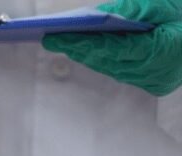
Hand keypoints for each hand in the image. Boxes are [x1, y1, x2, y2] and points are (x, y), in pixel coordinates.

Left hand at [42, 0, 181, 95]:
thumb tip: (100, 14)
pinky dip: (106, 62)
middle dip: (79, 49)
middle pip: (108, 61)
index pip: (112, 48)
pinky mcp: (157, 84)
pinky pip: (124, 73)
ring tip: (65, 45)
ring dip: (89, 57)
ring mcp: (157, 80)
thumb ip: (134, 9)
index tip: (56, 36)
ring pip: (113, 69)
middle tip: (52, 40)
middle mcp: (157, 71)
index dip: (82, 42)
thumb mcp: (165, 3)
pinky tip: (89, 53)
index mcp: (162, 50)